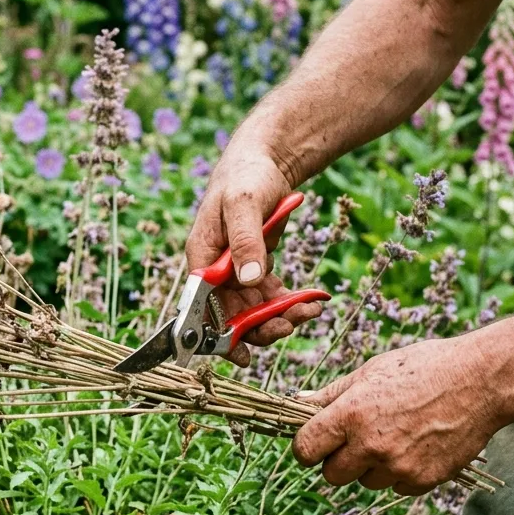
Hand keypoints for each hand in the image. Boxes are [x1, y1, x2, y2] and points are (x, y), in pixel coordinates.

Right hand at [186, 149, 322, 365]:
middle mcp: (215, 272)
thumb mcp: (243, 204)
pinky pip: (270, 297)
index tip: (242, 355)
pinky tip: (312, 300)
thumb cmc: (246, 177)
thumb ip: (244, 242)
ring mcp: (236, 273)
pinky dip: (289, 302)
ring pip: (254, 311)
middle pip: (232, 316)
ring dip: (281, 316)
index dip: (218, 337)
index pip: (202, 309)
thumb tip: (248, 280)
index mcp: (201, 259)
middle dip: (261, 326)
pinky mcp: (256, 268)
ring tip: (310, 310)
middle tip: (291, 324)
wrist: (265, 160)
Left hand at [292, 336, 513, 494]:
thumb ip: (333, 394)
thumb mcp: (372, 370)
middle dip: (338, 459)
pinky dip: (400, 473)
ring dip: (371, 466)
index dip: (307, 446)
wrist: (481, 380)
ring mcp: (398, 467)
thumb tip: (299, 401)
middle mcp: (371, 445)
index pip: (305, 449)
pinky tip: (417, 445)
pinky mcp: (423, 481)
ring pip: (365, 481)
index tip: (316, 441)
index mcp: (351, 414)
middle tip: (357, 438)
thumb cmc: (424, 367)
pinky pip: (396, 487)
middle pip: (331, 475)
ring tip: (396, 434)